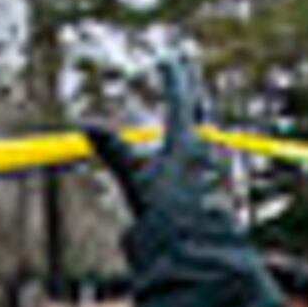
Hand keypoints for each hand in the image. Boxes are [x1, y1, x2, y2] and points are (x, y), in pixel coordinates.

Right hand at [83, 51, 216, 221]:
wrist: (200, 251)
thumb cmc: (167, 218)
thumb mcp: (136, 182)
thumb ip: (115, 151)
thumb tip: (87, 124)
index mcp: (186, 141)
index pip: (179, 98)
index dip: (173, 75)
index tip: (168, 56)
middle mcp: (207, 148)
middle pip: (199, 107)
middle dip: (190, 85)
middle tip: (187, 65)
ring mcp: (217, 166)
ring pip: (208, 129)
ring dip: (200, 112)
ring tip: (196, 100)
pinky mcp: (220, 183)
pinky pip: (211, 152)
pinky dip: (203, 140)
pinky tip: (204, 145)